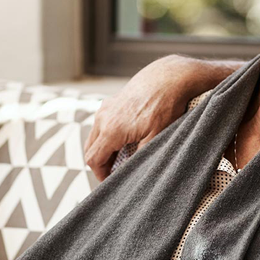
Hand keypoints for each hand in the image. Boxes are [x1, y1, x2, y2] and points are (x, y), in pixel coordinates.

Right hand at [84, 55, 236, 179]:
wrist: (169, 77)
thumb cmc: (165, 106)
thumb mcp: (156, 137)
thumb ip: (139, 157)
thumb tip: (130, 173)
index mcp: (111, 130)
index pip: (93, 160)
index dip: (100, 175)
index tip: (111, 182)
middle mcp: (103, 118)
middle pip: (90, 149)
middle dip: (101, 163)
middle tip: (116, 173)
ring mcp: (106, 107)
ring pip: (95, 136)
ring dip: (104, 149)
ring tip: (122, 158)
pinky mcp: (112, 101)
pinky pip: (102, 124)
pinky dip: (107, 135)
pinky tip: (125, 139)